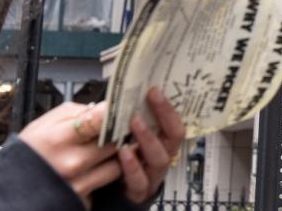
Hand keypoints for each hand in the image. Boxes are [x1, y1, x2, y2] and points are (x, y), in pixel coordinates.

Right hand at [13, 102, 122, 205]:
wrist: (8, 192)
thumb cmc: (28, 153)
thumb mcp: (42, 125)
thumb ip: (75, 112)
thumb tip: (104, 108)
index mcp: (59, 138)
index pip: (102, 118)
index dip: (117, 111)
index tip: (122, 107)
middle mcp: (72, 162)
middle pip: (116, 141)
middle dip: (119, 134)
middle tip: (118, 129)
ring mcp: (78, 184)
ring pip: (117, 163)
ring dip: (115, 156)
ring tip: (103, 151)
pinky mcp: (82, 199)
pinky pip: (107, 182)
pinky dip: (105, 174)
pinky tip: (95, 168)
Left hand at [114, 88, 185, 203]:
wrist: (107, 193)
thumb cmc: (116, 158)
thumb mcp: (123, 135)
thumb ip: (126, 119)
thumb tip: (122, 95)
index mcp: (160, 139)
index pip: (173, 119)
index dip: (168, 105)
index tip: (155, 89)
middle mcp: (162, 155)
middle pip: (174, 135)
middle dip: (165, 114)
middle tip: (151, 98)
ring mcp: (152, 174)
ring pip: (160, 157)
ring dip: (149, 138)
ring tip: (135, 123)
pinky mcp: (140, 191)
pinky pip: (140, 180)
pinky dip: (133, 166)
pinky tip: (124, 154)